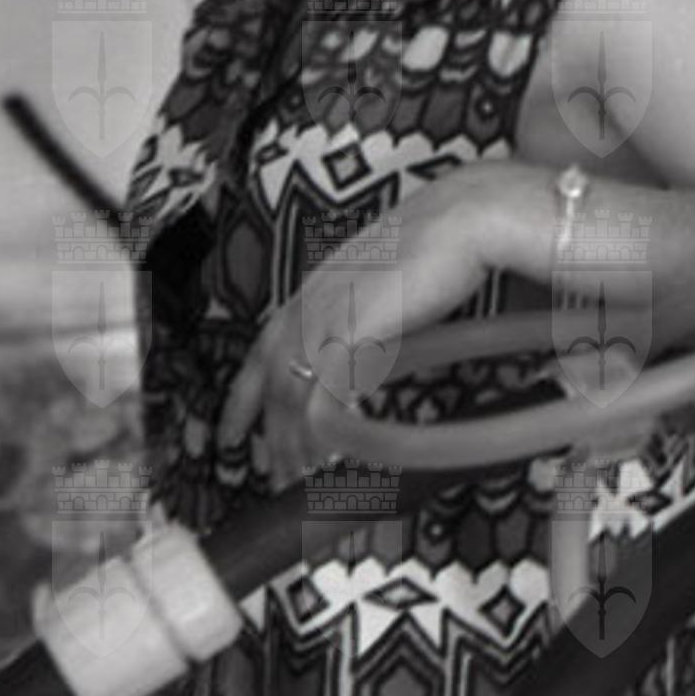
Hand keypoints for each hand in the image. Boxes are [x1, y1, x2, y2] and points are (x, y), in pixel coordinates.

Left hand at [216, 169, 499, 491]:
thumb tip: (373, 337)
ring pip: (292, 394)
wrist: (461, 218)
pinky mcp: (354, 334)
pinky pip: (325, 396)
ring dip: (296, 442)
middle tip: (272, 474)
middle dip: (269, 432)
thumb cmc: (438, 239)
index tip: (233, 430)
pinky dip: (324, 430)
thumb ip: (367, 306)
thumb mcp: (386, 274)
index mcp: (317, 286)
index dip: (244, 394)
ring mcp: (329, 317)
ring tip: (303, 477)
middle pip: (272, 378)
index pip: (263, 347)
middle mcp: (312, 301)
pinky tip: (333, 453)